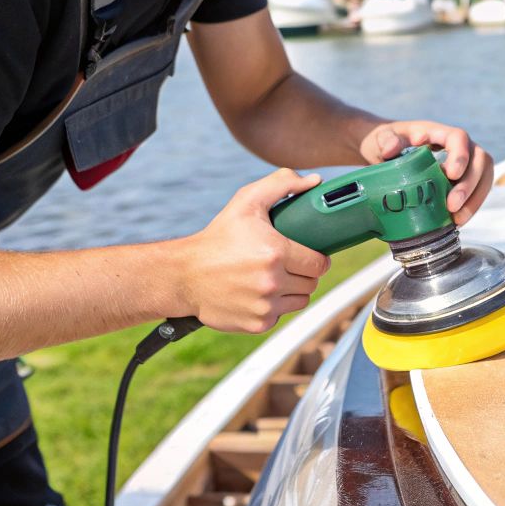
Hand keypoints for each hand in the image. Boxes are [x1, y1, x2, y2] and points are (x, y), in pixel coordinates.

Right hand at [180, 169, 331, 333]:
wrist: (185, 275)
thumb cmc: (218, 237)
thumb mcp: (246, 201)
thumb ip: (282, 183)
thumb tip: (314, 181)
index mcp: (276, 252)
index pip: (319, 263)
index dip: (316, 257)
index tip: (307, 254)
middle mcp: (272, 282)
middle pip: (311, 282)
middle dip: (303, 272)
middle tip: (287, 263)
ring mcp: (265, 306)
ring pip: (300, 301)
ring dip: (293, 291)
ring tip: (275, 277)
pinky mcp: (258, 324)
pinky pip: (281, 315)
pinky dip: (274, 306)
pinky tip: (259, 293)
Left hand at [358, 120, 493, 225]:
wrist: (386, 153)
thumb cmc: (386, 143)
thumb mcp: (380, 138)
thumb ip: (385, 140)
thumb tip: (391, 149)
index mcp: (438, 132)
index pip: (459, 137)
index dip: (460, 156)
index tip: (451, 175)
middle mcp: (457, 145)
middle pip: (479, 159)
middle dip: (470, 185)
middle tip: (452, 206)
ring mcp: (464, 162)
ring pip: (484, 177)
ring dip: (475, 199)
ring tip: (457, 219)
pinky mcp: (464, 180)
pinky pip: (478, 192)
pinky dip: (471, 207)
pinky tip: (457, 221)